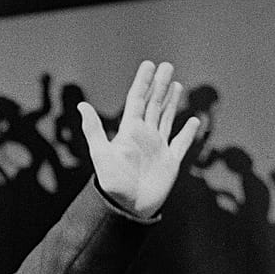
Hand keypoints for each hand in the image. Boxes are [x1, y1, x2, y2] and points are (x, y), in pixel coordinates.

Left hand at [80, 61, 199, 217]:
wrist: (127, 208)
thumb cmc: (113, 183)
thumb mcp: (101, 154)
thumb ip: (94, 129)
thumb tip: (81, 105)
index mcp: (129, 131)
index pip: (138, 100)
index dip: (144, 82)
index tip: (149, 65)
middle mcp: (144, 136)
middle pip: (154, 104)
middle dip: (160, 85)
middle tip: (167, 65)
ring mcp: (158, 148)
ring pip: (167, 118)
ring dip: (171, 101)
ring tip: (176, 85)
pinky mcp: (170, 162)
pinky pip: (182, 143)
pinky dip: (188, 132)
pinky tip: (193, 121)